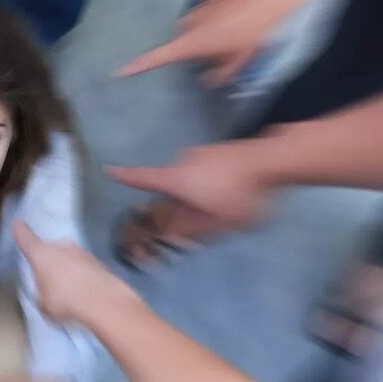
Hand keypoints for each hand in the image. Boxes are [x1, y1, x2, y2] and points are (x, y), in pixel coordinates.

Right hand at [13, 220, 131, 324]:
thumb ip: (41, 294)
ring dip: (69, 270)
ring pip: (70, 259)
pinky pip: (86, 268)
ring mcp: (83, 252)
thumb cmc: (64, 301)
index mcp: (41, 254)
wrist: (103, 301)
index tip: (17, 224)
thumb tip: (47, 292)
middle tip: (51, 281)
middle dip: (51, 262)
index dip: (20, 231)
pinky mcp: (100, 262)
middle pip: (51, 250)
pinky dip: (84, 277)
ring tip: (71, 292)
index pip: (26, 238)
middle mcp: (61, 246)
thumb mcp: (43, 304)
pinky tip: (86, 294)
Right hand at [106, 139, 275, 242]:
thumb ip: (192, 229)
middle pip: (175, 186)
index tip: (109, 169)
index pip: (144, 179)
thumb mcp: (218, 223)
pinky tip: (239, 190)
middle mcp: (184, 161)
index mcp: (177, 179)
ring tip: (229, 204)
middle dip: (185, 202)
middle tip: (205, 219)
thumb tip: (173, 232)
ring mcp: (204, 152)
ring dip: (204, 192)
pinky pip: (210, 170)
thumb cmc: (240, 195)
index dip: (125, 177)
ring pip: (195, 179)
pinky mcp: (221, 149)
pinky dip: (217, 182)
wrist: (272, 159)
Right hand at [115, 0, 303, 85]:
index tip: (120, 72)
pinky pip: (210, 14)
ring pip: (198, 28)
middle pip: (183, 43)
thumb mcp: (241, 61)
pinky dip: (221, 20)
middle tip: (222, 56)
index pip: (157, 57)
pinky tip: (242, 21)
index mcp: (191, 43)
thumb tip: (209, 79)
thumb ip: (221, 74)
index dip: (138, 66)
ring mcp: (200, 8)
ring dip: (210, 34)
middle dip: (197, 50)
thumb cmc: (254, 32)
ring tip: (237, 38)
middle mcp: (190, 24)